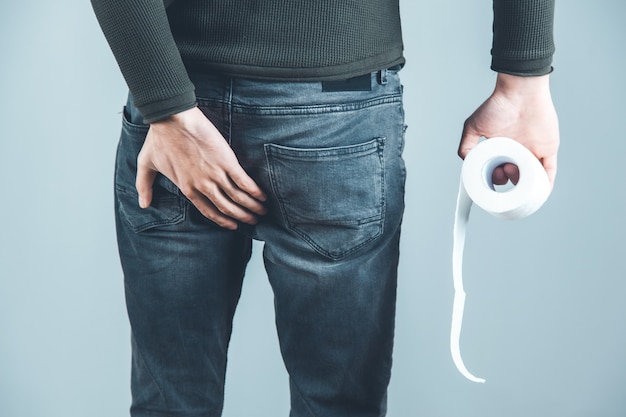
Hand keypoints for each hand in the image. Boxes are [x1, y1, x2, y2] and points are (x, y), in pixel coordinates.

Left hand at [136, 107, 266, 229]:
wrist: (171, 119)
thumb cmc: (159, 138)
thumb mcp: (147, 164)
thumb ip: (144, 186)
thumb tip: (144, 204)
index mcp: (187, 189)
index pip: (208, 211)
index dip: (223, 220)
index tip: (233, 225)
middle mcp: (203, 186)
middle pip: (227, 208)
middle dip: (242, 217)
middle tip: (253, 221)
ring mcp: (216, 175)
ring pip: (238, 198)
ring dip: (252, 207)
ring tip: (262, 211)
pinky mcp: (226, 161)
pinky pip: (243, 182)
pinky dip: (254, 191)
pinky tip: (262, 196)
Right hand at [458, 73, 559, 187]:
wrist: (520, 93)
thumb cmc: (497, 106)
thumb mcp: (473, 126)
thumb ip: (466, 145)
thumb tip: (466, 162)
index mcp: (502, 147)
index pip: (498, 169)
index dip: (494, 178)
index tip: (490, 177)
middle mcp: (518, 151)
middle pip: (514, 176)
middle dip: (507, 181)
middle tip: (502, 174)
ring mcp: (534, 151)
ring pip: (531, 176)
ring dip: (523, 184)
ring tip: (515, 178)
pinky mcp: (548, 149)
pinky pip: (549, 171)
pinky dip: (546, 184)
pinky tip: (540, 192)